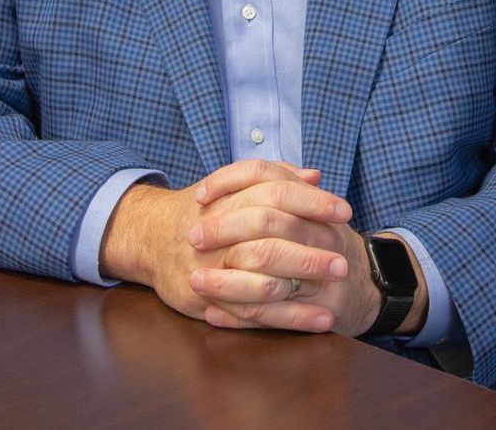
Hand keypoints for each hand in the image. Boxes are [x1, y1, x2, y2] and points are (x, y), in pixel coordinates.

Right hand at [100, 160, 354, 329]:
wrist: (149, 237)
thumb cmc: (203, 211)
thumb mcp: (233, 187)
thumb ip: (273, 178)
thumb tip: (314, 175)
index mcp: (227, 198)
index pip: (273, 190)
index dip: (311, 201)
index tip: (343, 211)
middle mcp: (217, 230)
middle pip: (269, 232)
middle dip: (311, 246)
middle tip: (345, 258)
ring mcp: (210, 266)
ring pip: (261, 277)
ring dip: (304, 280)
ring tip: (338, 284)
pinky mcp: (206, 298)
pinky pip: (253, 313)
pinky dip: (291, 319)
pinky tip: (322, 320)